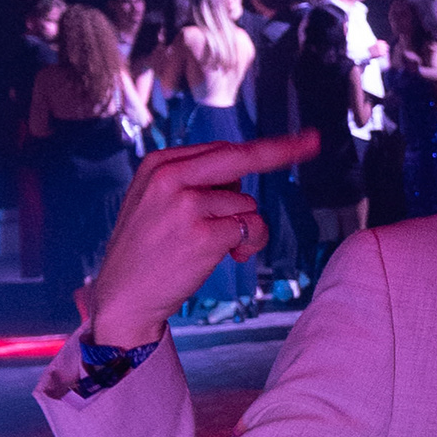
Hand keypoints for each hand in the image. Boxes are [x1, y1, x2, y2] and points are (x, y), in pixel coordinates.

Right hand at [85, 131, 316, 344]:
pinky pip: (251, 228)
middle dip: (283, 150)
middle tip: (314, 141)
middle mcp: (170, 177)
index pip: (221, 149)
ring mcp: (186, 205)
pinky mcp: (203, 234)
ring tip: (215, 247)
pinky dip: (248, 244)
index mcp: (159, 164)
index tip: (299, 139)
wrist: (122, 297)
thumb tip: (239, 177)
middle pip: (241, 157)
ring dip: (244, 227)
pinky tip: (227, 256)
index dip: (262, 148)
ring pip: (247, 203)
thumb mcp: (153, 201)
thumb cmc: (145, 251)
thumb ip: (190, 182)